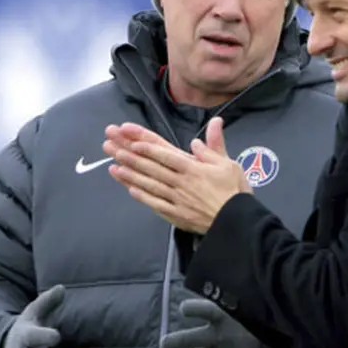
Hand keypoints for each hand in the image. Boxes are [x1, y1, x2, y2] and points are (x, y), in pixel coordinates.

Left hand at [103, 117, 251, 233]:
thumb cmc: (235, 193)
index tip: (130, 138)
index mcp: (193, 168)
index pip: (165, 154)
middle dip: (129, 155)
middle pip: (151, 167)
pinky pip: (156, 204)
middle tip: (111, 147)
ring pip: (149, 184)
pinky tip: (131, 190)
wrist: (236, 223)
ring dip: (130, 175)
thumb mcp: (230, 164)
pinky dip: (143, 197)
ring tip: (113, 166)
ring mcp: (177, 199)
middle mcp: (181, 182)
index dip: (147, 145)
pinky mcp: (176, 215)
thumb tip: (213, 124)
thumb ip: (216, 145)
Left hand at [159, 299, 260, 347]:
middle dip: (179, 341)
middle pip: (197, 339)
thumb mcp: (233, 307)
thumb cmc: (244, 321)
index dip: (195, 309)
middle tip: (163, 343)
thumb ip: (212, 302)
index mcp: (224, 317)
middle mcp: (219, 337)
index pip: (208, 311)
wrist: (264, 346)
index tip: (182, 308)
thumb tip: (182, 289)